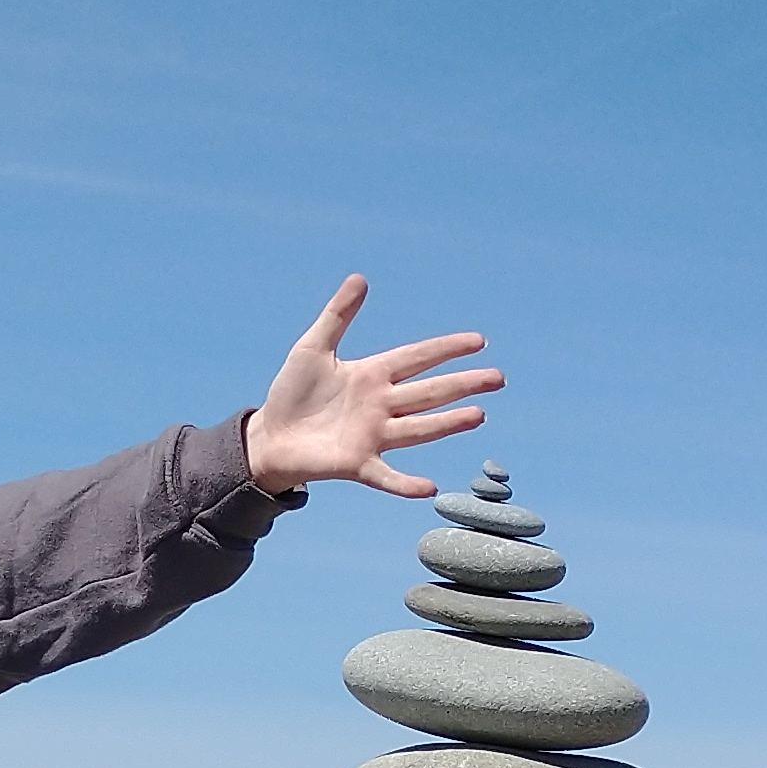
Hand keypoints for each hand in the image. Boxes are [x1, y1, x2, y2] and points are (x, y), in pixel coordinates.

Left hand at [244, 276, 499, 499]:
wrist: (270, 437)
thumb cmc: (292, 393)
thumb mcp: (313, 347)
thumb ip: (338, 315)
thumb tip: (360, 278)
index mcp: (373, 375)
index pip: (418, 358)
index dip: (446, 348)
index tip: (478, 341)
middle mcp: (380, 405)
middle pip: (429, 392)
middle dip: (463, 384)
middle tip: (497, 378)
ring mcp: (372, 436)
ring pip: (418, 428)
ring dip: (447, 423)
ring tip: (478, 415)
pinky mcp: (357, 463)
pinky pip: (386, 477)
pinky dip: (406, 484)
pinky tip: (429, 489)